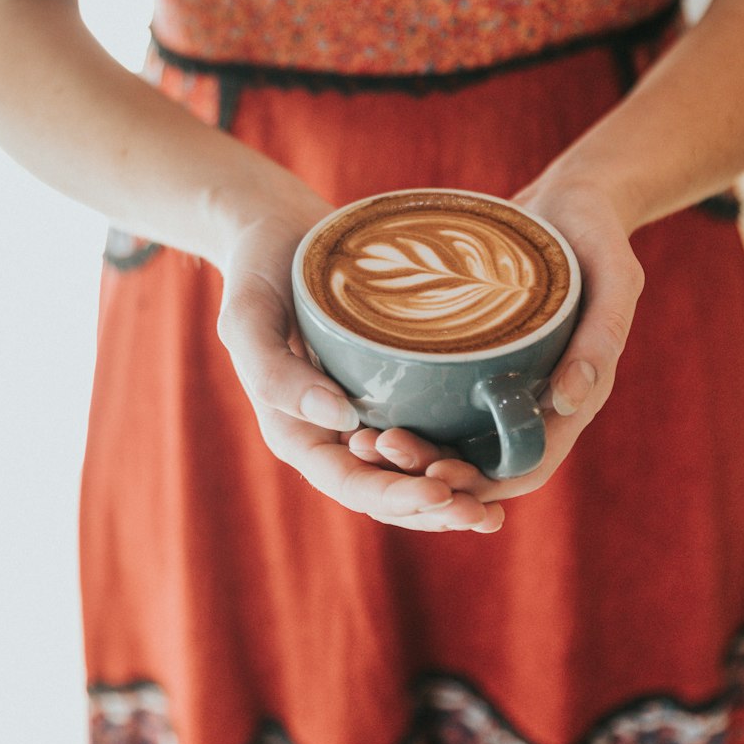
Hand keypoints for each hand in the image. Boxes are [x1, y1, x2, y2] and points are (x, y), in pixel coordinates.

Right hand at [215, 188, 505, 533]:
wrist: (280, 227)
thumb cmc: (258, 269)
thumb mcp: (248, 317)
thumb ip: (274, 372)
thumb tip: (339, 419)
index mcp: (296, 429)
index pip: (348, 482)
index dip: (395, 497)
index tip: (441, 494)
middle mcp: (332, 430)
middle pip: (385, 490)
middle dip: (433, 510)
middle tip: (485, 516)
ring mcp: (365, 411)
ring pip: (410, 472)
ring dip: (450, 495)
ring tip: (493, 510)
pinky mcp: (393, 385)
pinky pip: (426, 430)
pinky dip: (456, 452)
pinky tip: (494, 458)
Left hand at [348, 175, 643, 505]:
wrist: (572, 198)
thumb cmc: (598, 232)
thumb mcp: (615, 275)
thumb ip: (604, 333)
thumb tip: (569, 401)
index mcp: (576, 395)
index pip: (528, 464)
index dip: (483, 483)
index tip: (434, 476)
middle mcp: (538, 397)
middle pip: (481, 460)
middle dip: (432, 469)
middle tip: (379, 449)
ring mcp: (506, 377)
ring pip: (456, 435)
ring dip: (414, 446)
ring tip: (365, 437)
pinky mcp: (479, 354)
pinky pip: (443, 394)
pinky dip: (412, 409)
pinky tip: (369, 401)